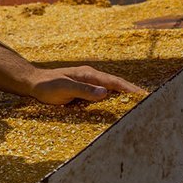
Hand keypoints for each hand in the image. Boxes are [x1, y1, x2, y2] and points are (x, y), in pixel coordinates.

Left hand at [23, 65, 145, 104]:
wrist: (33, 83)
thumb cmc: (46, 85)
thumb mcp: (63, 88)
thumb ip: (83, 90)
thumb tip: (104, 93)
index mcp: (89, 74)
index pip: (115, 82)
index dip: (130, 89)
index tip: (145, 97)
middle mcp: (92, 77)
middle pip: (117, 85)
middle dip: (132, 93)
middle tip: (149, 103)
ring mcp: (89, 84)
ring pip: (111, 90)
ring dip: (124, 97)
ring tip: (139, 107)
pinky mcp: (85, 91)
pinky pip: (103, 95)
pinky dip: (113, 100)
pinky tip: (118, 108)